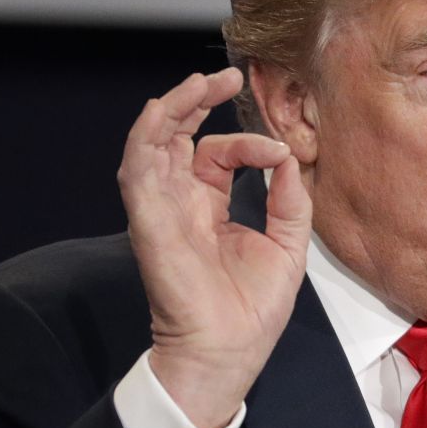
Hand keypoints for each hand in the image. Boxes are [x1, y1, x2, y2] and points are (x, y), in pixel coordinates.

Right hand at [117, 68, 311, 427]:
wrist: (230, 351)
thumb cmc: (253, 308)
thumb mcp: (287, 243)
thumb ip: (289, 198)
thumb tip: (287, 156)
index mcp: (210, 209)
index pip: (219, 156)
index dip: (248, 144)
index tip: (279, 152)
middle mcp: (182, 204)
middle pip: (177, 139)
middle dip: (196, 103)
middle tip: (223, 77)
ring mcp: (162, 212)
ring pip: (152, 145)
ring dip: (171, 109)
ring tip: (198, 83)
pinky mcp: (149, 223)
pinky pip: (137, 173)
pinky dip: (145, 139)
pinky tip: (160, 112)